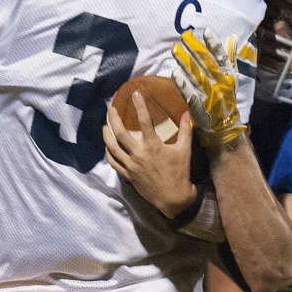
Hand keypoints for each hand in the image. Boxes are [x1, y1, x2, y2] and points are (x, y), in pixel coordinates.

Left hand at [104, 92, 195, 216]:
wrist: (172, 198)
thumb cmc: (180, 173)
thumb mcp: (185, 151)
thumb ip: (185, 131)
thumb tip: (187, 113)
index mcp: (153, 146)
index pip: (144, 121)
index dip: (139, 106)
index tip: (135, 94)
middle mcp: (139, 154)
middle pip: (120, 133)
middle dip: (113, 118)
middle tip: (111, 108)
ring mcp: (131, 165)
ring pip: (112, 147)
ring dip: (107, 134)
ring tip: (105, 125)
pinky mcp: (128, 175)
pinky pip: (113, 162)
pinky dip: (108, 152)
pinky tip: (107, 146)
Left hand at [171, 29, 245, 145]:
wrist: (225, 127)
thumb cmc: (226, 100)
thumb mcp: (230, 78)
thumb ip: (229, 58)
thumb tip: (232, 38)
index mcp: (228, 76)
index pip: (221, 58)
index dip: (214, 44)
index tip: (206, 31)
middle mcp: (220, 84)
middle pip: (206, 64)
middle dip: (195, 49)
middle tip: (184, 36)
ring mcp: (209, 95)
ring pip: (196, 76)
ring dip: (185, 63)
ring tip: (175, 50)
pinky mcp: (199, 106)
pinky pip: (190, 93)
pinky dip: (183, 84)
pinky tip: (174, 73)